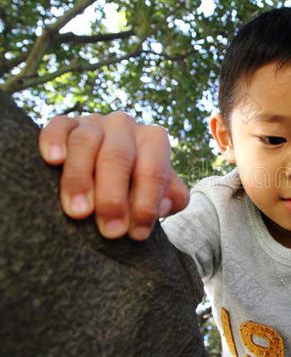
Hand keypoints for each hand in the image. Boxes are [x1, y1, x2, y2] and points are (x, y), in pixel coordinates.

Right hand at [38, 112, 189, 239]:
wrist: (110, 164)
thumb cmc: (138, 183)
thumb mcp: (162, 191)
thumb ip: (172, 198)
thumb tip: (162, 206)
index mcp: (154, 139)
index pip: (154, 171)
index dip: (146, 204)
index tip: (137, 234)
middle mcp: (126, 125)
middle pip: (117, 157)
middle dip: (113, 198)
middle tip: (110, 231)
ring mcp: (94, 122)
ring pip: (85, 143)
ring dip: (80, 179)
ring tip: (79, 213)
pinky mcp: (66, 123)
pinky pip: (58, 125)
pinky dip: (54, 141)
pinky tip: (53, 161)